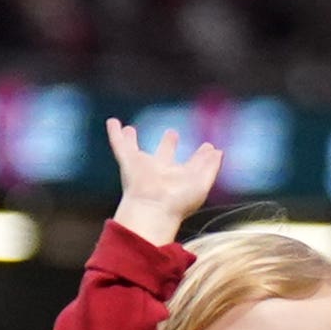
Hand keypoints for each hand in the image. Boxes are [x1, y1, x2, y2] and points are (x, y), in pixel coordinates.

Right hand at [105, 118, 221, 246]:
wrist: (153, 207)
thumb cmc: (179, 200)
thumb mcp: (202, 183)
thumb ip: (211, 167)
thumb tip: (218, 151)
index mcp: (181, 179)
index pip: (192, 164)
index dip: (201, 156)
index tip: (209, 146)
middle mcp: (161, 172)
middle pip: (163, 155)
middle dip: (167, 144)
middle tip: (171, 133)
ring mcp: (142, 167)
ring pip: (135, 149)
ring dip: (132, 139)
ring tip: (130, 129)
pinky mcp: (128, 162)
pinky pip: (119, 144)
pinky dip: (115, 133)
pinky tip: (112, 122)